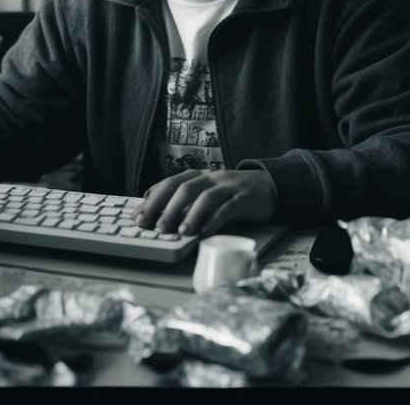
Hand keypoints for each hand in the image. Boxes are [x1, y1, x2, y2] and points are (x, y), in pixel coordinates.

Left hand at [132, 169, 276, 236]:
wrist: (270, 186)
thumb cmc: (232, 194)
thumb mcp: (207, 193)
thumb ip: (185, 202)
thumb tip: (155, 215)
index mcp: (198, 176)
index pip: (169, 183)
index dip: (152, 200)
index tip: (138, 217)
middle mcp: (211, 178)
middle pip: (184, 188)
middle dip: (167, 208)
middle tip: (156, 227)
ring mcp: (228, 187)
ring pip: (205, 197)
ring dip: (191, 215)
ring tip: (181, 232)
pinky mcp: (245, 198)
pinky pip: (228, 208)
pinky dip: (215, 220)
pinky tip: (205, 232)